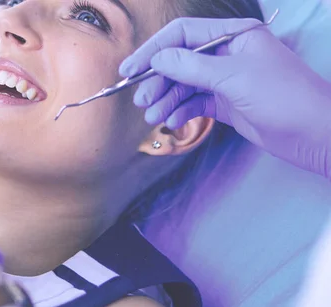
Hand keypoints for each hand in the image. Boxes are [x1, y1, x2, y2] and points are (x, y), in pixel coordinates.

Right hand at [119, 17, 330, 178]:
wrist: (314, 135)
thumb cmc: (282, 97)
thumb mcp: (233, 77)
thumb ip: (191, 67)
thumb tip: (157, 58)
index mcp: (233, 35)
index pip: (182, 34)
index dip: (153, 50)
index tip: (130, 69)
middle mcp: (227, 54)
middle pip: (179, 61)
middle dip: (158, 81)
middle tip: (142, 101)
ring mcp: (226, 79)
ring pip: (184, 84)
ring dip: (166, 99)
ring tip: (153, 117)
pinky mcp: (226, 102)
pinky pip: (195, 102)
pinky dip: (181, 111)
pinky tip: (173, 121)